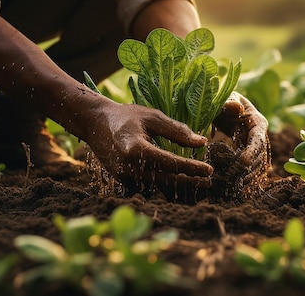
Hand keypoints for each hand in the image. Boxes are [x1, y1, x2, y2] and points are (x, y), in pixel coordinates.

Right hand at [83, 98, 213, 194]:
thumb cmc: (126, 116)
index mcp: (136, 149)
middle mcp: (129, 167)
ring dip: (179, 186)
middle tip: (208, 181)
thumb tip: (201, 143)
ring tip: (198, 184)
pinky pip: (148, 187)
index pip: (171, 163)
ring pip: (158, 186)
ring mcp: (124, 176)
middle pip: (166, 180)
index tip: (209, 170)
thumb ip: (177, 131)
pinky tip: (179, 183)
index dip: (192, 168)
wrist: (94, 123)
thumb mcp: (153, 117)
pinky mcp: (122, 180)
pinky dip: (164, 186)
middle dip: (189, 181)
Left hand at [209, 92, 270, 197]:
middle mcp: (260, 136)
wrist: (222, 106)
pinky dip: (245, 177)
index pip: (258, 139)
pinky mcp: (248, 153)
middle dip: (249, 169)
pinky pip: (249, 168)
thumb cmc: (223, 99)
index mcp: (257, 122)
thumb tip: (234, 107)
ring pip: (256, 165)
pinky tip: (237, 189)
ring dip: (248, 176)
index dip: (252, 151)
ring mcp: (255, 146)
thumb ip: (228, 103)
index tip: (242, 162)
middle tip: (235, 180)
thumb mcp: (224, 99)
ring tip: (236, 187)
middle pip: (259, 155)